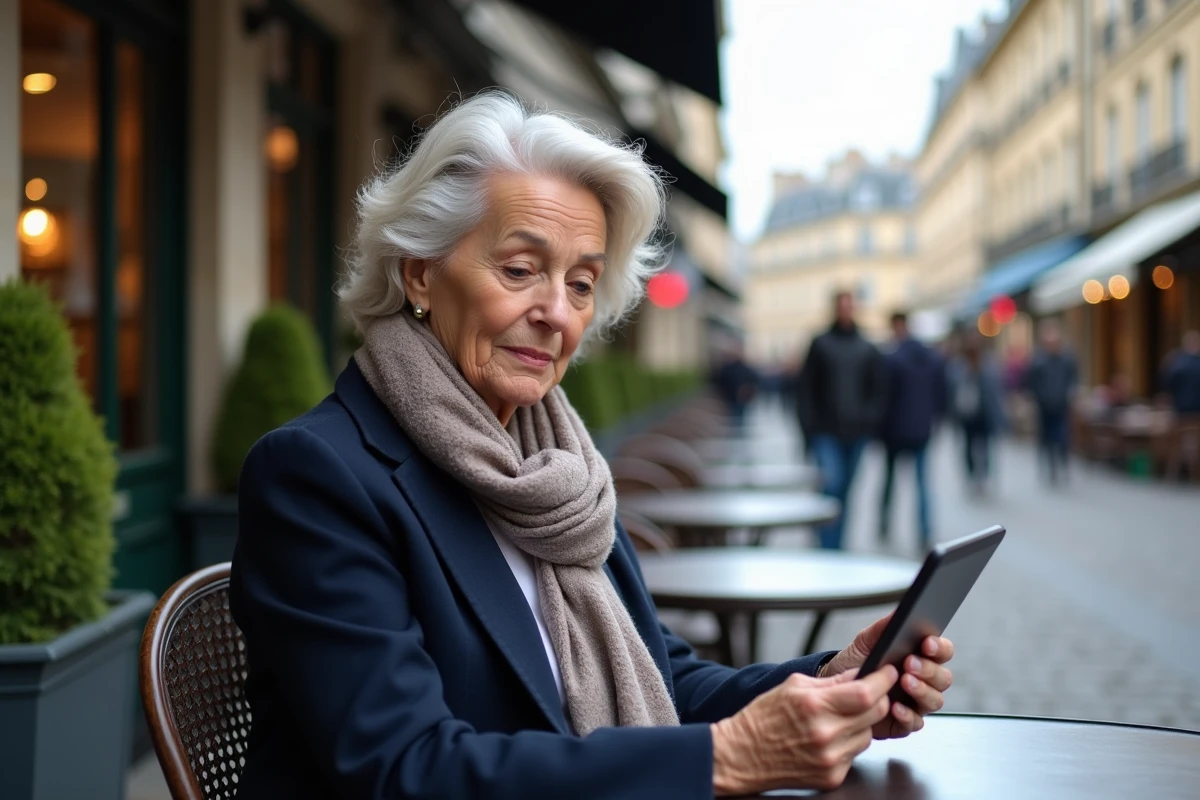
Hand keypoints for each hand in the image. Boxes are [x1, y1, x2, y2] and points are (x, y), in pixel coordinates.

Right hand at [710, 666, 897, 794]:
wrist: (741, 755)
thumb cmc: (762, 718)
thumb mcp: (793, 686)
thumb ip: (831, 681)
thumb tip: (861, 674)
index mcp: (814, 705)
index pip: (866, 693)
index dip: (883, 680)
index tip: (888, 672)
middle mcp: (825, 734)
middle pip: (875, 713)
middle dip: (878, 698)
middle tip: (870, 691)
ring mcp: (830, 759)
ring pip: (868, 734)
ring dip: (862, 722)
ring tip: (838, 718)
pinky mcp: (832, 777)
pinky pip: (855, 754)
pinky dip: (849, 743)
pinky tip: (829, 738)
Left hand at [819, 614, 954, 739]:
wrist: (836, 690)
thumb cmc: (855, 664)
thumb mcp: (865, 643)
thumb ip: (883, 628)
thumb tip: (898, 612)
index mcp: (919, 657)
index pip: (942, 651)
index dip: (939, 647)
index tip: (926, 643)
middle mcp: (923, 681)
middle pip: (943, 677)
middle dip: (929, 670)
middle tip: (910, 663)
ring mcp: (916, 702)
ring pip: (935, 700)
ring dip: (922, 691)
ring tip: (904, 682)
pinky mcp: (905, 722)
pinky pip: (916, 722)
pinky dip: (907, 715)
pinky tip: (895, 707)